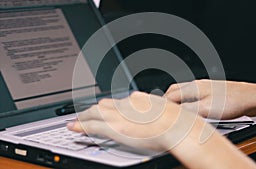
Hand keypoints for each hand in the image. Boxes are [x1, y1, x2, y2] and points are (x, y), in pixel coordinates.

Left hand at [67, 91, 199, 151]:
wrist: (177, 127)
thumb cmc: (178, 121)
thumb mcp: (167, 111)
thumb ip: (158, 111)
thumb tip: (159, 114)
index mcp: (140, 100)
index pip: (120, 101)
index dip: (110, 106)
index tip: (107, 108)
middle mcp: (127, 104)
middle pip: (104, 104)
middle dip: (93, 109)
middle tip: (86, 113)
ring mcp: (119, 115)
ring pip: (95, 112)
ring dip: (85, 116)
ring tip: (77, 120)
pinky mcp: (114, 127)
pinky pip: (92, 125)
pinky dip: (81, 126)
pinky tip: (73, 127)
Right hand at [165, 79, 255, 119]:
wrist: (252, 98)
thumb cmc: (233, 102)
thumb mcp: (206, 109)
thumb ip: (188, 110)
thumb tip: (174, 112)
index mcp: (194, 86)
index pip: (170, 94)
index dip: (162, 104)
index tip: (159, 112)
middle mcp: (198, 84)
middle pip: (175, 90)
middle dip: (167, 100)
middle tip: (164, 111)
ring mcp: (206, 86)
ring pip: (184, 91)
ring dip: (177, 100)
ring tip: (175, 111)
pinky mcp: (212, 91)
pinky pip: (193, 94)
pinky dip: (187, 101)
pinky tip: (191, 108)